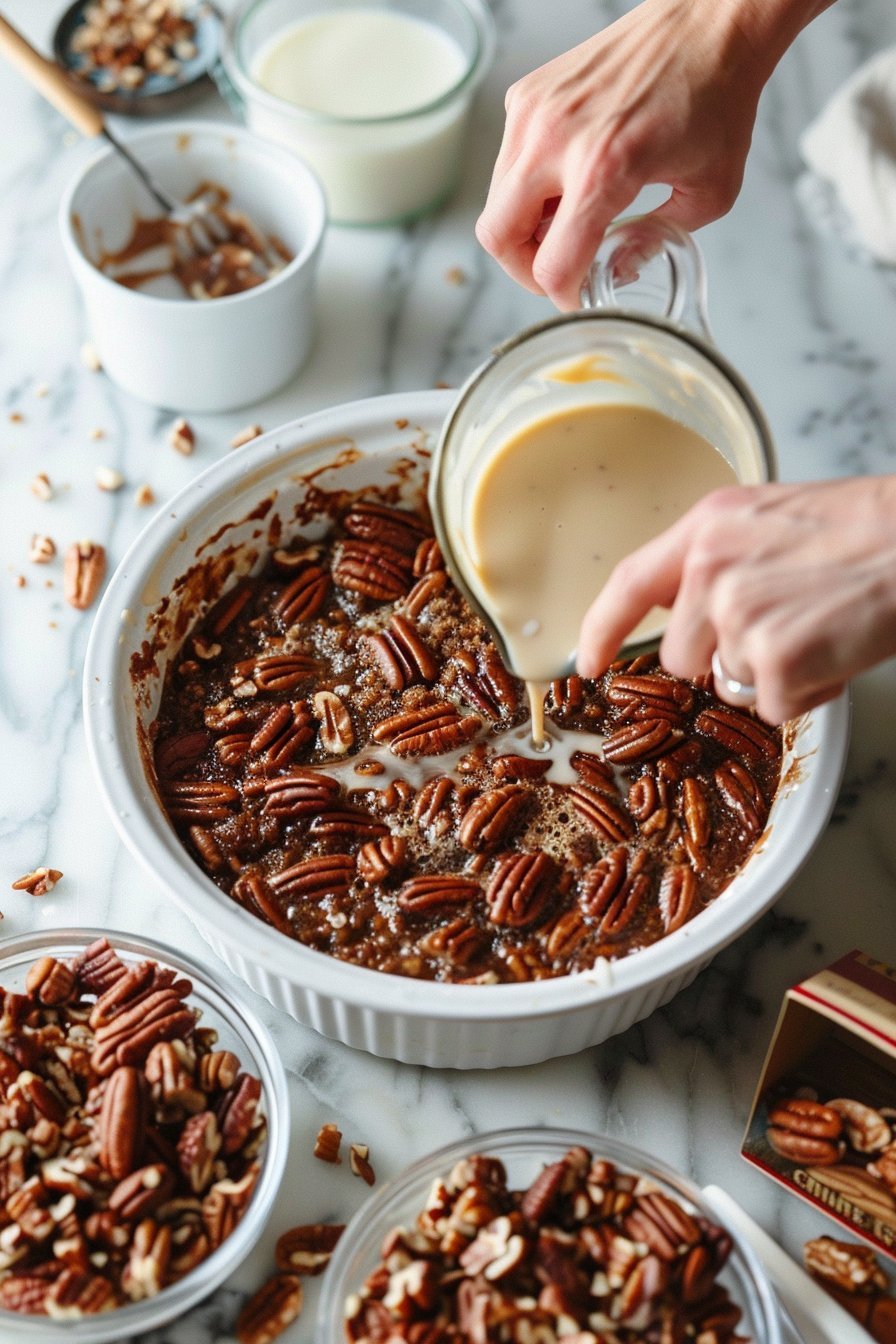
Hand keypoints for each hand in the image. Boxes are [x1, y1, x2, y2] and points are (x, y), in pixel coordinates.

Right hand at [476, 0, 825, 308]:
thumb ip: (657, 241)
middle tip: (556, 269)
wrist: (708, 23)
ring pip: (496, 201)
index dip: (564, 297)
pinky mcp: (527, 94)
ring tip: (568, 222)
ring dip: (524, 226)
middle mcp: (556, 139)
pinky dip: (528, 185)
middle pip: (497, 237)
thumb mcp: (709, 192)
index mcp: (604, 170)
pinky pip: (508, 161)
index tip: (578, 298)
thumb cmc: (715, 98)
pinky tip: (567, 181)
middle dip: (523, 268)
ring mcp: (534, 112)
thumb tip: (616, 270)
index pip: (552, 265)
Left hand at [575, 477, 895, 722]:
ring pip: (728, 683)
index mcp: (707, 528)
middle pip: (680, 654)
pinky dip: (806, 692)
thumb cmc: (865, 532)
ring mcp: (737, 614)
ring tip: (818, 631)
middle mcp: (709, 569)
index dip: (601, 628)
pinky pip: (771, 704)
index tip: (588, 662)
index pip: (629, 583)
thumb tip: (689, 610)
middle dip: (725, 658)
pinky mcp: (772, 658)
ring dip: (769, 675)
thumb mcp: (771, 521)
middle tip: (787, 625)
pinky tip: (835, 650)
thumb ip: (720, 560)